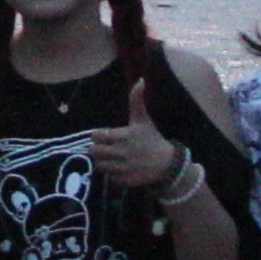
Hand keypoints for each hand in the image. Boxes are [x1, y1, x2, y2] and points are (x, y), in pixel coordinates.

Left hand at [87, 75, 182, 195]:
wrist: (166, 164)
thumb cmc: (152, 139)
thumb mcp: (143, 119)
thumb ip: (136, 100)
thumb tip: (141, 79)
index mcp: (124, 135)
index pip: (96, 135)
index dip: (99, 136)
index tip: (106, 136)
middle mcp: (122, 152)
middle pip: (94, 151)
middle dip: (98, 149)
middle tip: (108, 148)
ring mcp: (123, 168)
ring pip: (99, 165)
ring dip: (104, 162)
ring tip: (114, 158)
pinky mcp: (124, 180)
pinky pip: (107, 177)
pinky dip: (112, 174)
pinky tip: (121, 169)